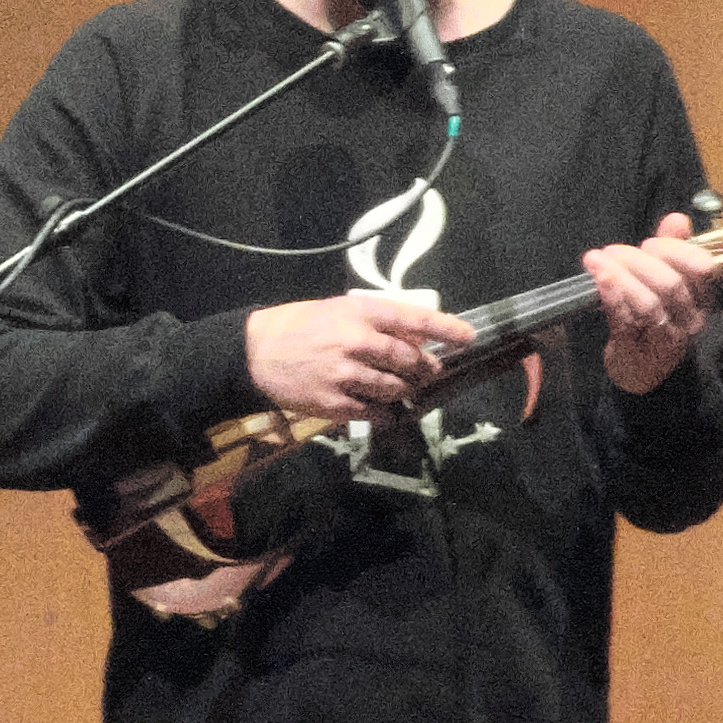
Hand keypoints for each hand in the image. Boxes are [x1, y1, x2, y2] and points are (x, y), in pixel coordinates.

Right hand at [240, 288, 469, 423]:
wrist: (254, 352)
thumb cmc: (298, 326)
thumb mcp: (336, 310)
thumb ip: (375, 322)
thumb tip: (416, 336)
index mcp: (360, 313)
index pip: (415, 318)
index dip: (446, 328)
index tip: (468, 338)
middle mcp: (356, 342)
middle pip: (410, 360)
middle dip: (425, 368)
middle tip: (428, 371)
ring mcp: (345, 374)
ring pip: (395, 388)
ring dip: (405, 390)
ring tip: (402, 388)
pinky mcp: (333, 402)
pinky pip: (373, 413)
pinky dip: (384, 413)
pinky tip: (382, 410)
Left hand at [587, 207, 721, 391]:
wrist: (640, 367)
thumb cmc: (656, 314)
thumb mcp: (665, 277)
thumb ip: (673, 247)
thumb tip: (677, 219)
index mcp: (702, 296)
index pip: (703, 268)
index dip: (675, 249)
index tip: (648, 242)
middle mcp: (689, 318)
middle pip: (672, 284)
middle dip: (640, 261)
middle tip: (613, 251)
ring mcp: (663, 336)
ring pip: (649, 302)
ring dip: (620, 275)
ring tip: (596, 260)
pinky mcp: (634, 348)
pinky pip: (625, 319)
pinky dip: (612, 295)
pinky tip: (599, 278)